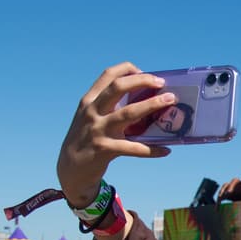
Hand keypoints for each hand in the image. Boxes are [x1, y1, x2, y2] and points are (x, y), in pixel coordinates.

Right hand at [56, 63, 177, 206]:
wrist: (70, 170)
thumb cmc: (87, 140)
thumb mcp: (90, 118)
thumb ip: (107, 106)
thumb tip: (143, 99)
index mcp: (89, 101)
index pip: (108, 75)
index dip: (128, 69)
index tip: (144, 72)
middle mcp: (92, 112)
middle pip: (119, 87)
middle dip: (142, 81)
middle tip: (161, 83)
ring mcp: (98, 130)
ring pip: (129, 113)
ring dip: (152, 104)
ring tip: (170, 101)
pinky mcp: (105, 150)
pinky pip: (134, 148)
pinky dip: (152, 149)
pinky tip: (165, 150)